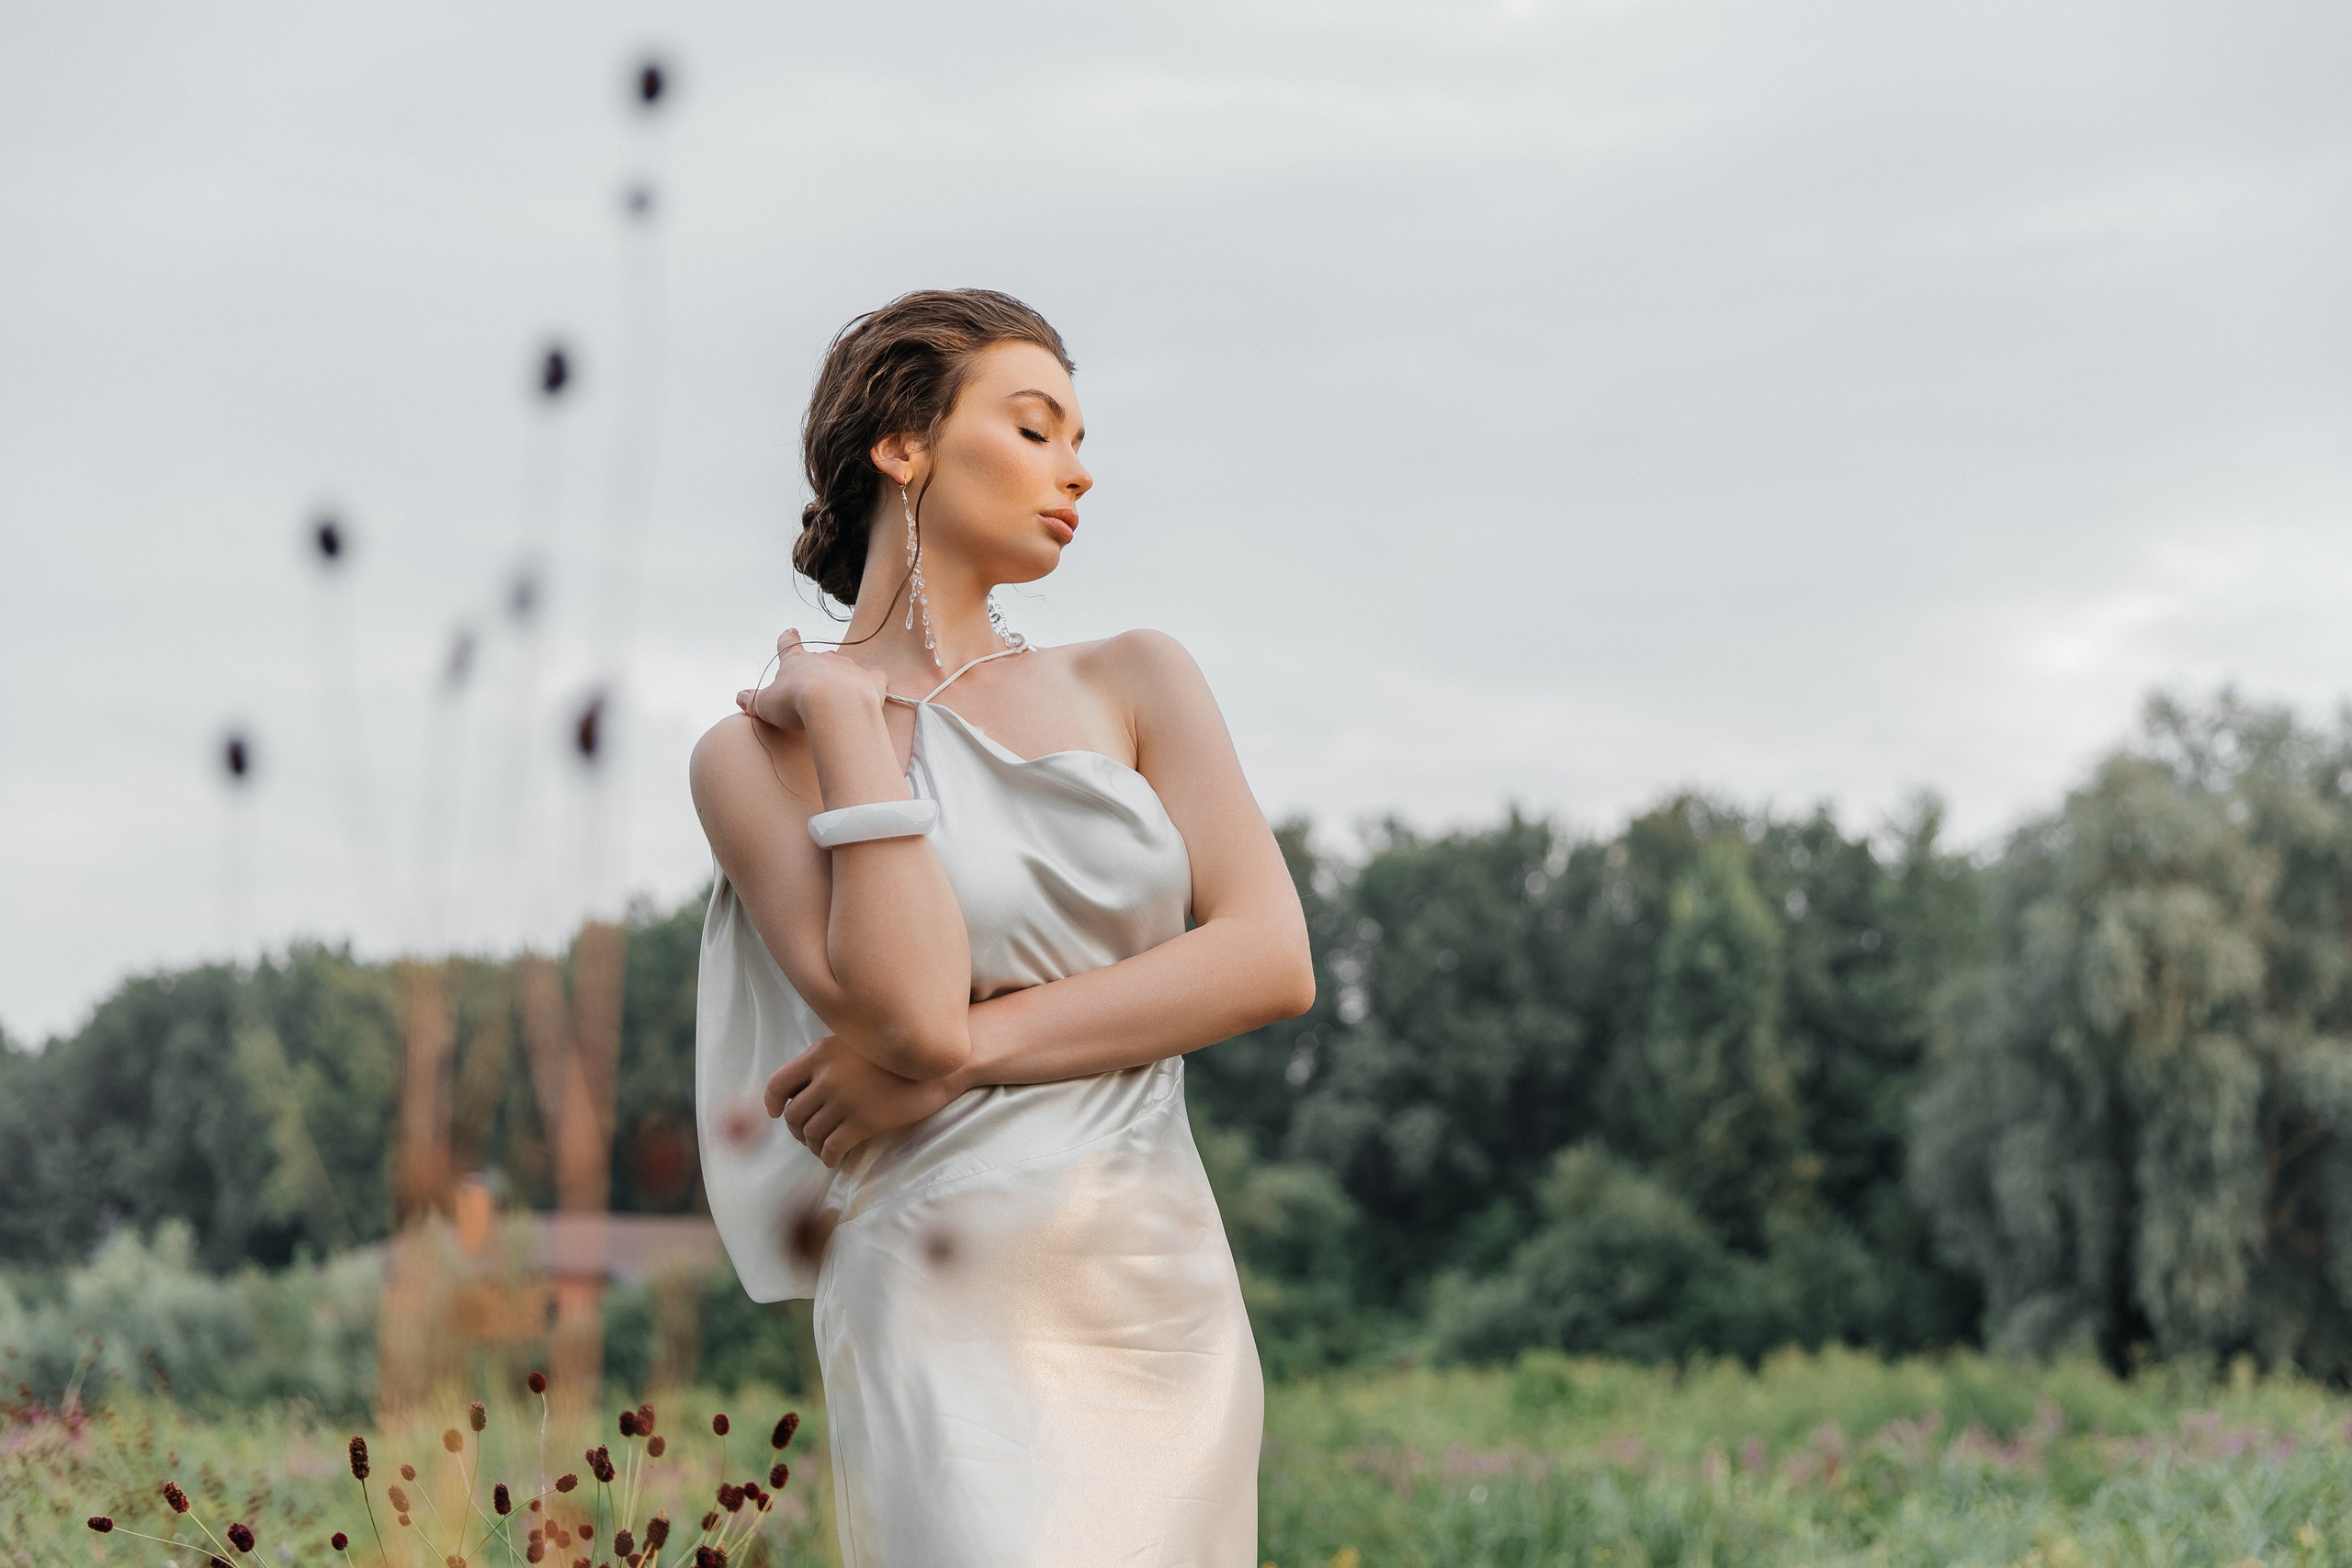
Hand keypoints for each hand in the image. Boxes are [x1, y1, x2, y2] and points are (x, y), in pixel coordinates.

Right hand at [736, 630, 889, 731]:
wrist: (834, 705)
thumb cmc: (795, 703)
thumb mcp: (766, 705)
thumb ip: (753, 701)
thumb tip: (740, 697)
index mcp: (797, 662)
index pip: (789, 645)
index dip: (787, 640)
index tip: (790, 632)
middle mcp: (823, 659)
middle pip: (819, 658)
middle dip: (817, 668)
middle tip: (814, 685)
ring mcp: (848, 668)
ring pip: (845, 667)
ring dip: (842, 678)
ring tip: (841, 694)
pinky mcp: (871, 680)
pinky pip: (874, 677)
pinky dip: (873, 681)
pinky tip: (874, 687)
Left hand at [765, 1034, 962, 1167]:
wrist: (937, 1065)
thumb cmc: (897, 1056)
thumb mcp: (857, 1044)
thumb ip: (828, 1061)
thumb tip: (803, 1089)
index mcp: (821, 1053)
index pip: (778, 1082)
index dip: (772, 1103)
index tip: (776, 1113)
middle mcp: (827, 1075)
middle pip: (793, 1114)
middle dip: (797, 1130)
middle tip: (808, 1136)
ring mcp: (845, 1099)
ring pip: (811, 1134)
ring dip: (813, 1146)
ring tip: (823, 1148)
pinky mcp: (863, 1121)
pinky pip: (831, 1148)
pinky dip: (828, 1158)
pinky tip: (835, 1159)